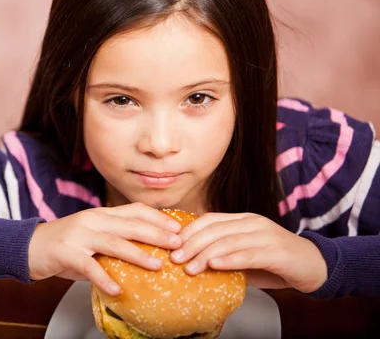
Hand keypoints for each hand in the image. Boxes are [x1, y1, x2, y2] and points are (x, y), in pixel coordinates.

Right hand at [27, 203, 182, 295]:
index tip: (178, 227)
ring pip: (114, 243)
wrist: (28, 246)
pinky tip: (118, 290)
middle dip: (156, 233)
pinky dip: (105, 279)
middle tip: (178, 243)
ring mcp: (79, 235)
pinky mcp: (67, 253)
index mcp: (100, 214)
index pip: (134, 210)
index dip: (157, 218)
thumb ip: (113, 244)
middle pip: (130, 224)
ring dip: (138, 254)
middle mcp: (92, 220)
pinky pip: (89, 267)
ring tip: (158, 265)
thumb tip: (143, 256)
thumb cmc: (63, 245)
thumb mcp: (91, 237)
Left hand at [169, 212, 327, 293]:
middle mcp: (253, 223)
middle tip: (175, 258)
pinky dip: (229, 260)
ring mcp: (266, 235)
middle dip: (191, 243)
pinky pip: (249, 254)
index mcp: (243, 220)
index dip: (189, 231)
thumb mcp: (245, 256)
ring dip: (205, 255)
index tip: (172, 245)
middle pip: (215, 229)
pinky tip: (214, 266)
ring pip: (229, 241)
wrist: (316, 266)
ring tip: (189, 268)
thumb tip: (192, 264)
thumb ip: (224, 256)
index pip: (210, 219)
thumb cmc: (276, 263)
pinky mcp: (277, 251)